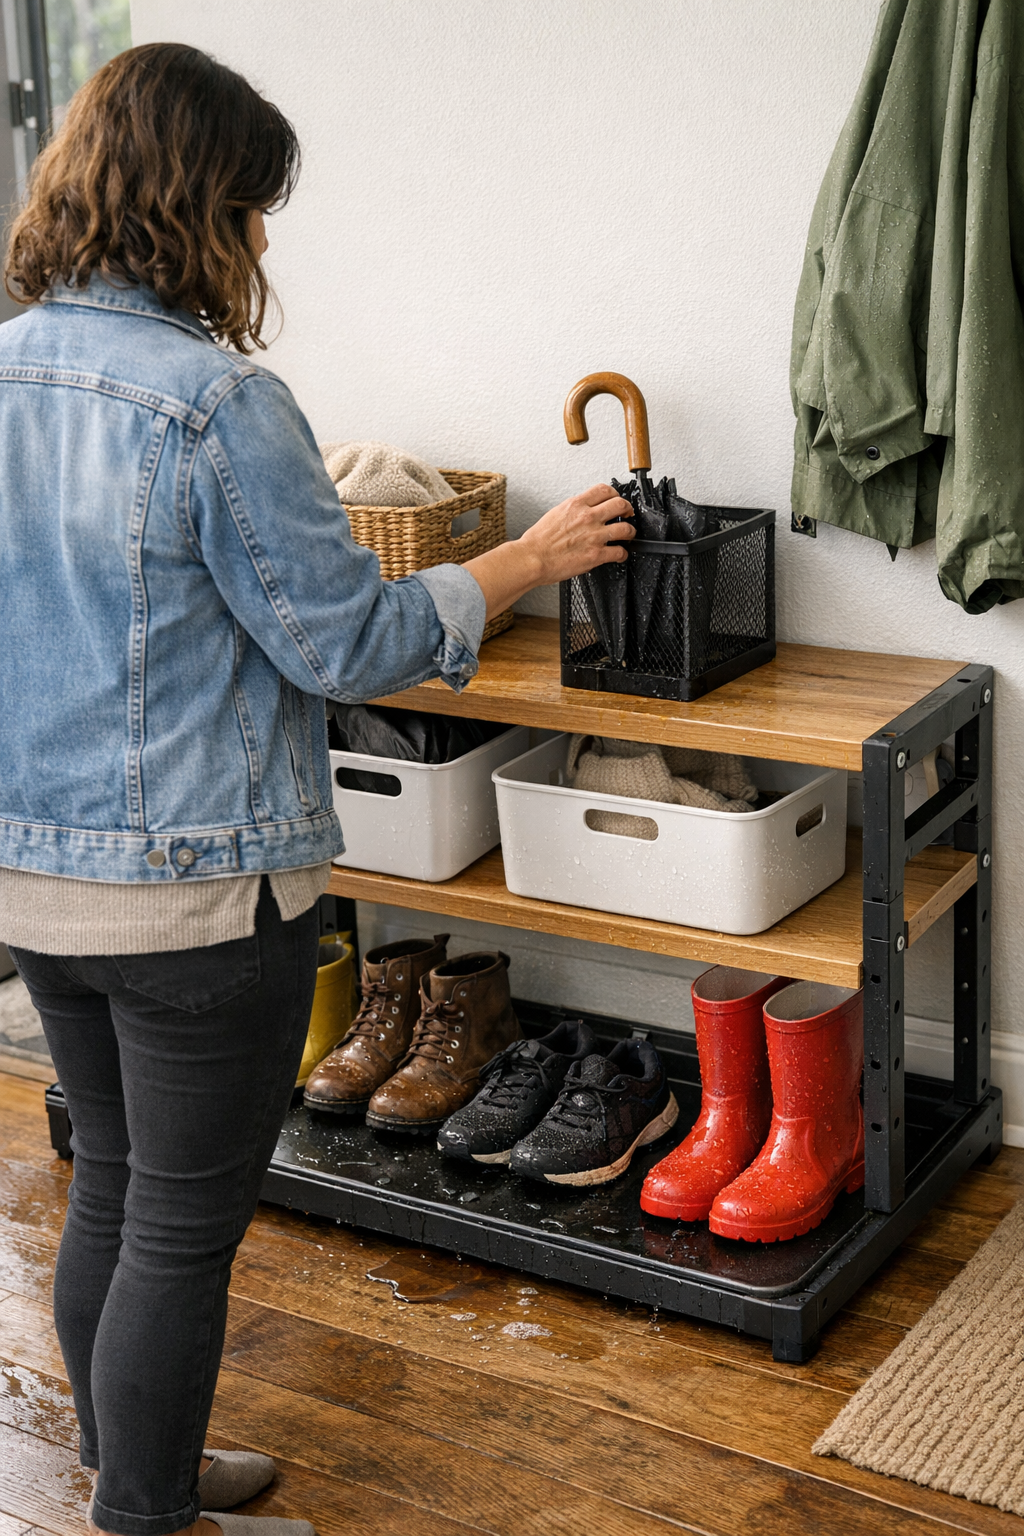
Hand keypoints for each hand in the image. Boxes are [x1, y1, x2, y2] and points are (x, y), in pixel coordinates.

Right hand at [463, 483, 633, 621]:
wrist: (532, 558)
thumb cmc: (538, 540)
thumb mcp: (555, 514)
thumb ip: (573, 511)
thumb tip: (582, 512)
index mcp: (576, 505)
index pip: (604, 490)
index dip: (614, 494)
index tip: (616, 499)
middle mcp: (588, 517)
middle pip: (620, 504)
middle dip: (627, 509)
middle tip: (627, 514)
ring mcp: (594, 536)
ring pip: (625, 528)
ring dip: (630, 532)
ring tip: (628, 535)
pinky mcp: (596, 555)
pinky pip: (619, 552)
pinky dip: (622, 554)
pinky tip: (619, 554)